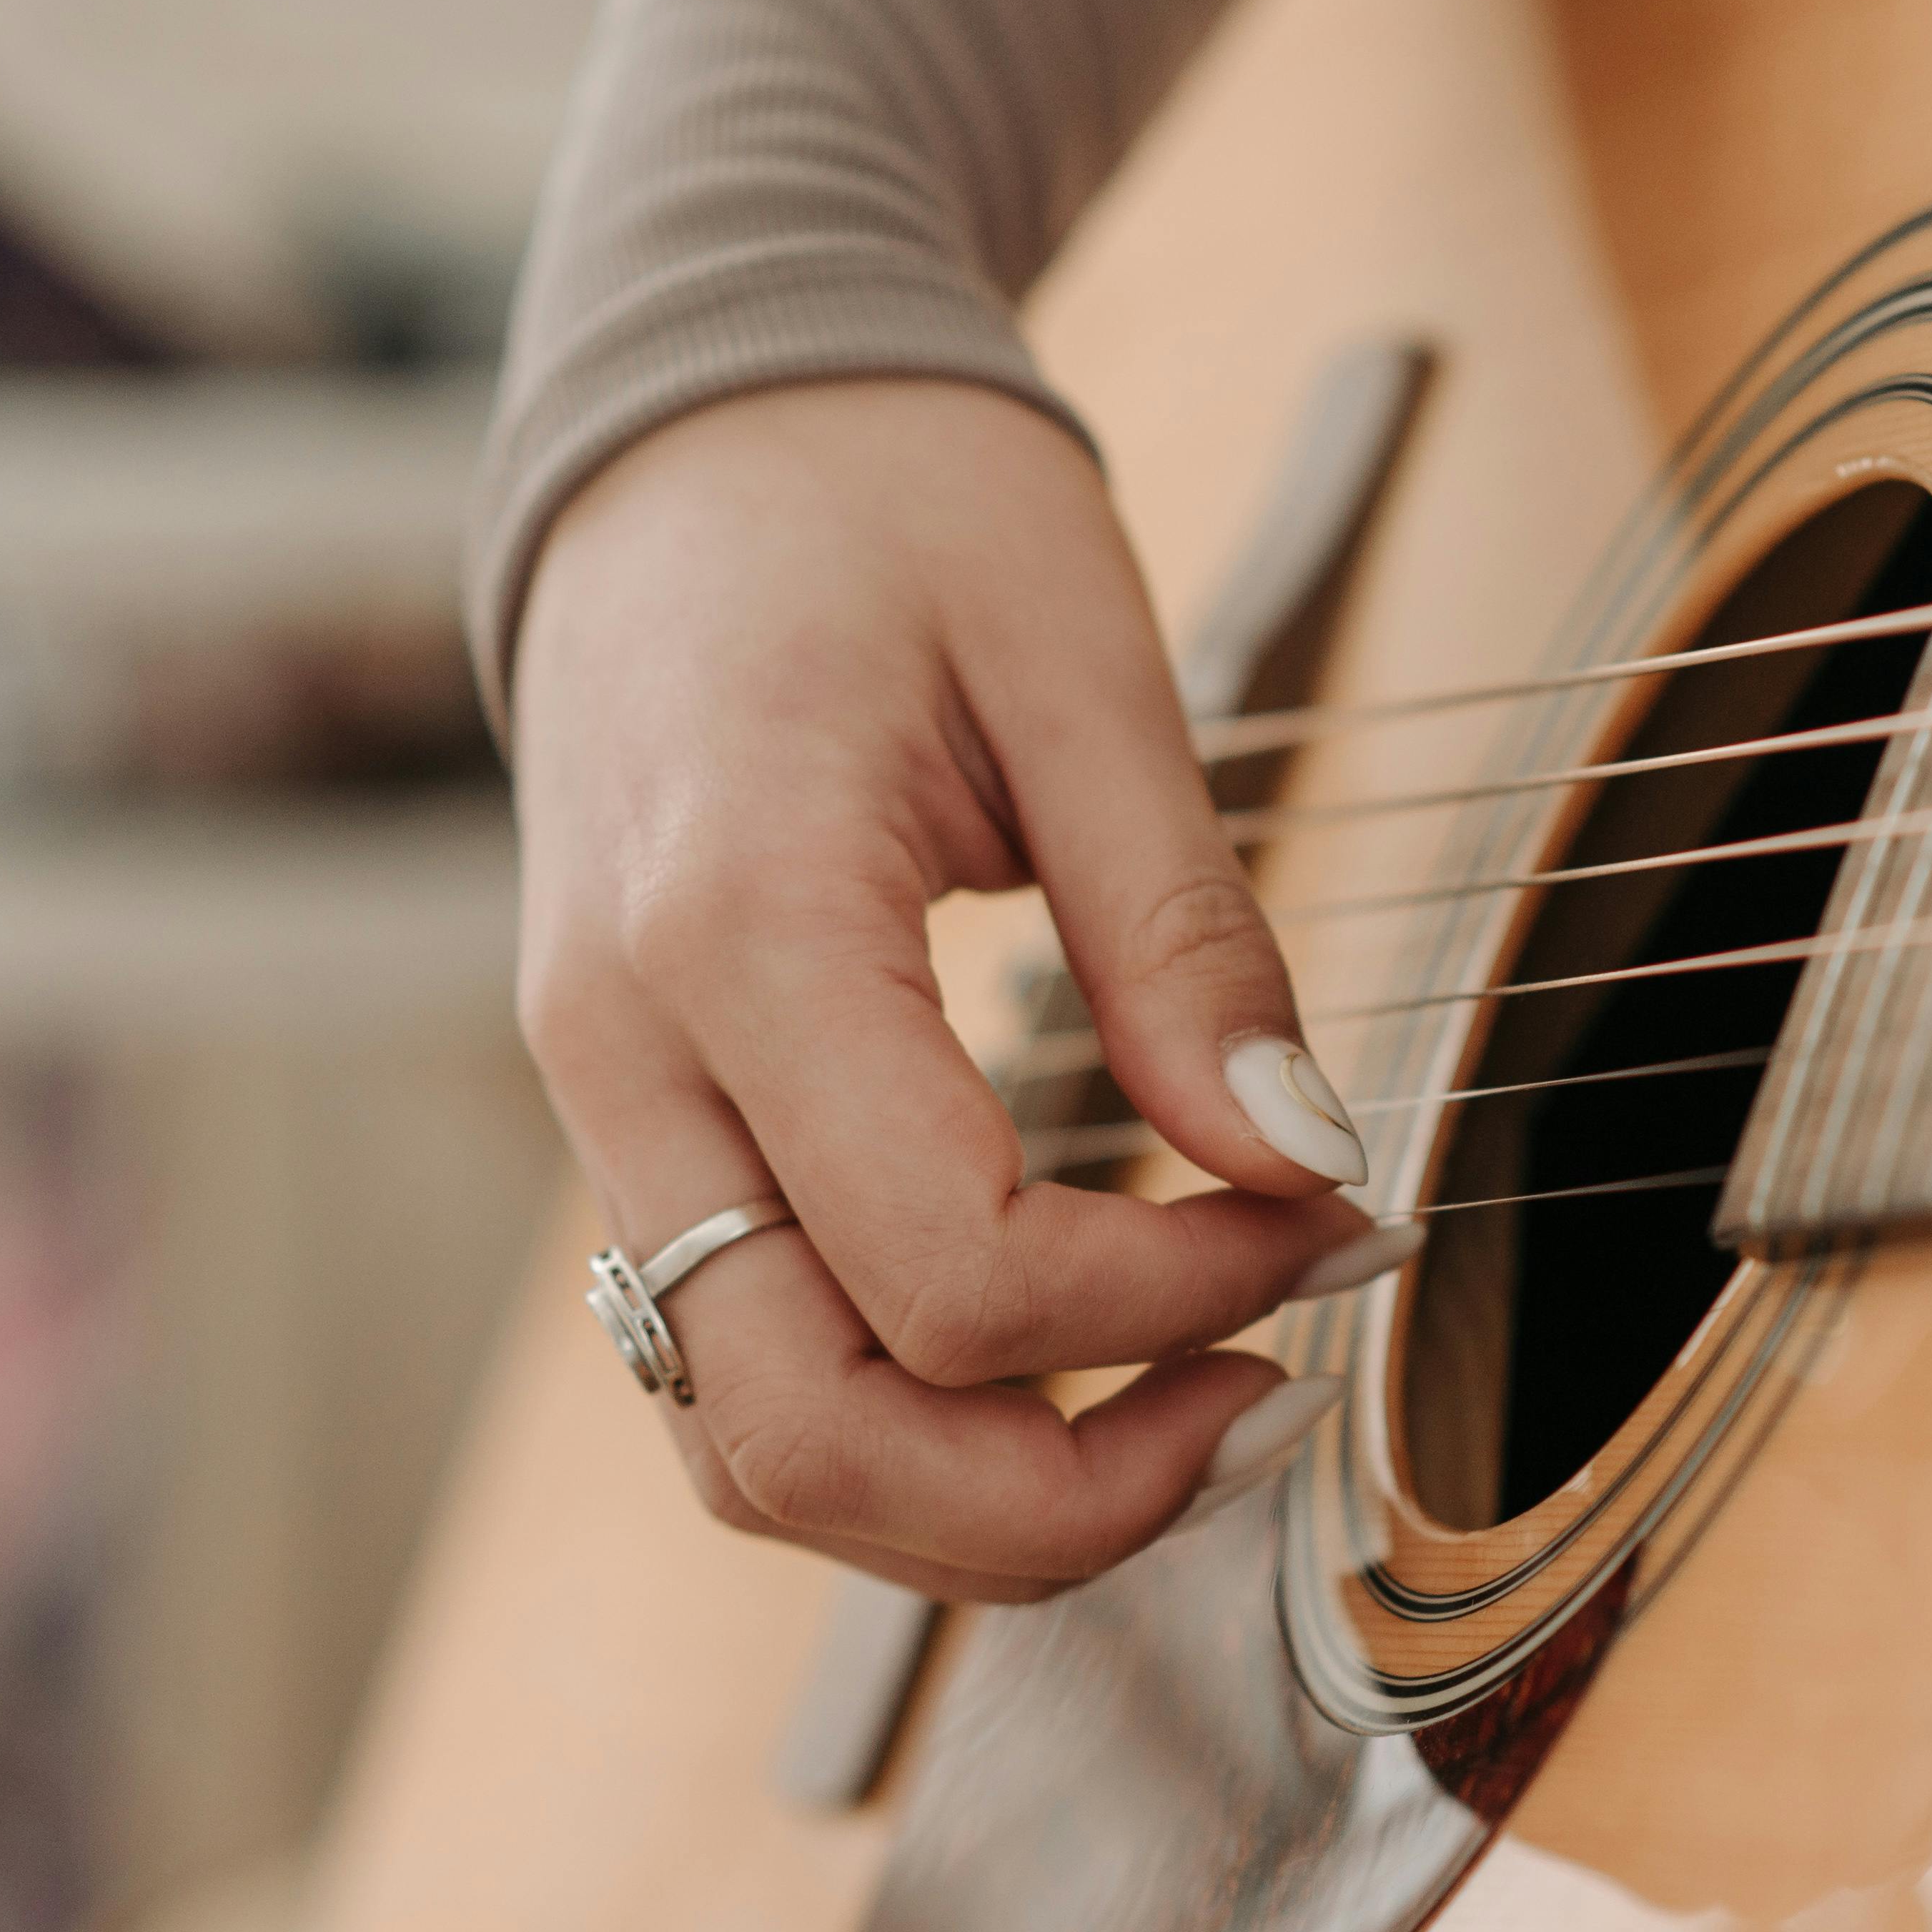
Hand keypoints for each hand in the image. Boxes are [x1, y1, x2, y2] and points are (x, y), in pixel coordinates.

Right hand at [510, 379, 1409, 1601]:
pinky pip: (736, 1372)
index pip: (950, 1268)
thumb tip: (1304, 1155)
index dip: (1170, 1301)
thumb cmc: (884, 500)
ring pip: (750, 1452)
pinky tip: (1064, 1368)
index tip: (1326, 1221)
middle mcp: (629, 1056)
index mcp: (739, 926)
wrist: (690, 428)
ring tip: (1189, 1415)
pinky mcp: (636, 1126)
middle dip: (1061, 1498)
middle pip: (807, 1436)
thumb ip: (1184, 933)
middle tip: (1265, 1411)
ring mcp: (605, 1108)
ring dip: (978, 1503)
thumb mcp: (1083, 664)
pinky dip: (904, 1432)